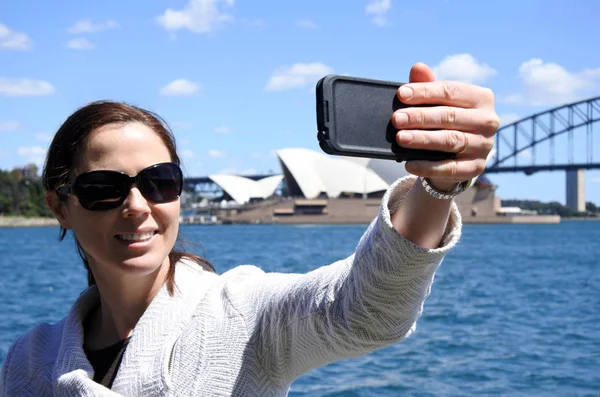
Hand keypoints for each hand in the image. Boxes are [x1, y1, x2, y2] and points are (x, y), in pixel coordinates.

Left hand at [392, 63, 498, 190]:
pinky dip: (428, 166)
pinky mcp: (476, 168)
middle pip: (450, 116)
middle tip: (396, 119)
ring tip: (400, 138)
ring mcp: (484, 146)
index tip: (401, 94)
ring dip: (423, 140)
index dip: (425, 92)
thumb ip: (428, 85)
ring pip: (451, 141)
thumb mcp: (437, 103)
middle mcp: (488, 121)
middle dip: (420, 117)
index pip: (451, 91)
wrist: (455, 156)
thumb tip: (418, 67)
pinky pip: (450, 168)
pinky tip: (409, 163)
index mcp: (481, 98)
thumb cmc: (445, 121)